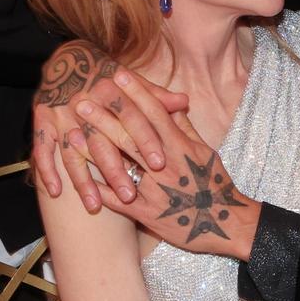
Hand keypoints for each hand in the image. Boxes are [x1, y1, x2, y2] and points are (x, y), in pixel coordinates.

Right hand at [31, 40, 187, 208]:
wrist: (69, 59)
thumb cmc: (108, 76)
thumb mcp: (132, 83)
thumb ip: (156, 96)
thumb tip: (184, 102)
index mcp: (109, 87)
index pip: (131, 115)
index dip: (146, 139)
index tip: (160, 163)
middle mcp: (82, 99)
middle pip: (101, 138)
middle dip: (115, 168)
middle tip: (130, 195)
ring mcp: (59, 111)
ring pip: (71, 150)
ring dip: (82, 179)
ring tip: (94, 205)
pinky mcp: (41, 119)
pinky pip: (41, 148)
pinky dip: (46, 169)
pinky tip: (56, 191)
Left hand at [78, 70, 261, 258]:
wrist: (225, 224)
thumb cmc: (215, 184)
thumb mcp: (205, 151)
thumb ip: (185, 128)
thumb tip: (173, 104)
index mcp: (181, 147)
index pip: (155, 114)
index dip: (136, 93)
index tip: (118, 76)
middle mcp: (165, 166)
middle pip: (130, 136)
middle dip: (105, 116)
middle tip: (83, 100)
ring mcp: (153, 191)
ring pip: (119, 165)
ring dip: (94, 148)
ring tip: (73, 133)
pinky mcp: (145, 214)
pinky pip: (116, 200)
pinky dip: (97, 187)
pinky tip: (79, 175)